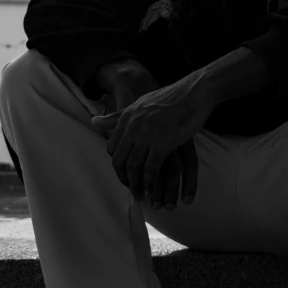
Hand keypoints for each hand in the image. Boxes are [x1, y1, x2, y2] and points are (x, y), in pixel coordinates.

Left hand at [92, 73, 213, 203]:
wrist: (193, 92)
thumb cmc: (170, 98)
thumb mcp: (140, 104)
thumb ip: (117, 116)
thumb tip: (94, 121)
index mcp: (126, 117)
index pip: (112, 147)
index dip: (117, 163)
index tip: (125, 172)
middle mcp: (133, 127)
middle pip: (119, 160)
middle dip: (123, 178)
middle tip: (131, 189)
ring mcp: (146, 136)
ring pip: (133, 166)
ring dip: (136, 185)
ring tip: (141, 195)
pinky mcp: (162, 143)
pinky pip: (151, 169)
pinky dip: (150, 183)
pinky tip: (152, 191)